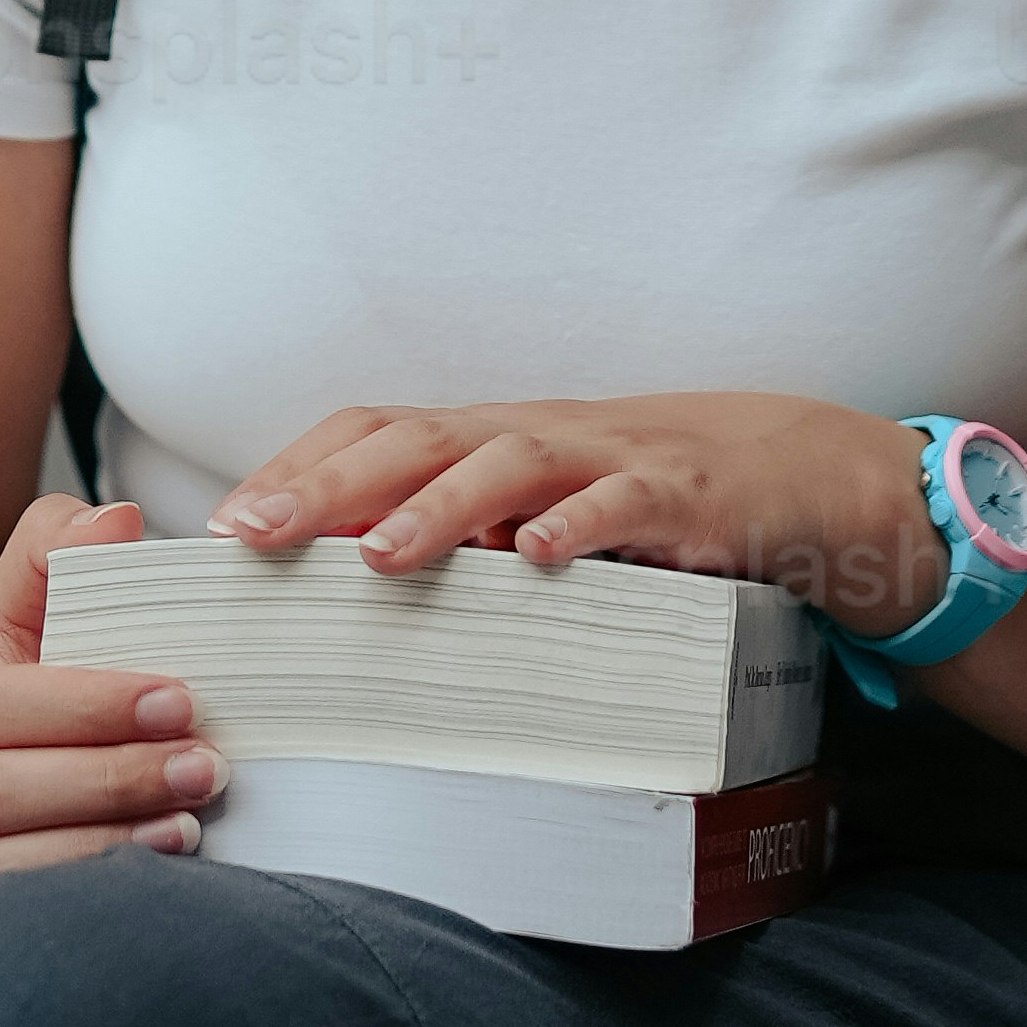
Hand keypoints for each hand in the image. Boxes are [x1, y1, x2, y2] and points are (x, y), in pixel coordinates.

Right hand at [0, 496, 222, 911]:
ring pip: (2, 854)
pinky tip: (146, 878)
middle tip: (206, 766)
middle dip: (111, 775)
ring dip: (106, 839)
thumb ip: (57, 555)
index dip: (86, 703)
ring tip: (191, 822)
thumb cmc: (12, 706)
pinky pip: (4, 909)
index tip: (180, 698)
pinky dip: (78, 890)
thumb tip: (117, 519)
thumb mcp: (20, 624)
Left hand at [207, 386, 936, 630]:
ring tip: (376, 556)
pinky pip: (627, 503)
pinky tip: (541, 559)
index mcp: (497, 439)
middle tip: (251, 538)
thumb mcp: (551, 518)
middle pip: (419, 437)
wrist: (803, 473)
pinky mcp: (685, 495)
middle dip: (327, 486)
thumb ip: (468, 546)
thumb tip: (349, 597)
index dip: (299, 469)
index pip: (378, 429)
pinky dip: (582, 526)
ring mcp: (612, 457)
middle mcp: (540, 434)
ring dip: (437, 506)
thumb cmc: (656, 503)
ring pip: (510, 461)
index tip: (223, 529)